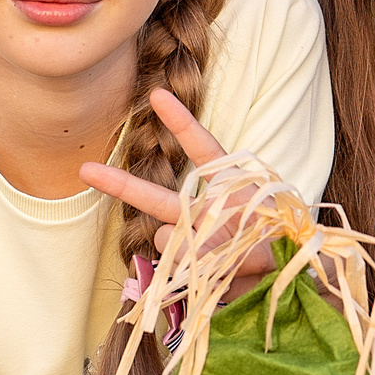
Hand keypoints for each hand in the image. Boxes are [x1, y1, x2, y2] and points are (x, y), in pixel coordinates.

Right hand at [80, 90, 276, 285]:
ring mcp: (193, 242)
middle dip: (120, 185)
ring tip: (233, 262)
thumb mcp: (276, 238)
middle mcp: (204, 212)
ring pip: (168, 243)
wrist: (289, 277)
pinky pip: (178, 272)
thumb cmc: (287, 244)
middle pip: (156, 199)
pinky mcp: (189, 270)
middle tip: (84, 170)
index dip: (182, 125)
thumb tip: (194, 250)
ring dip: (196, 254)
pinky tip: (222, 279)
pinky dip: (197, 278)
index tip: (157, 95)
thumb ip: (239, 239)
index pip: (204, 151)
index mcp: (230, 187)